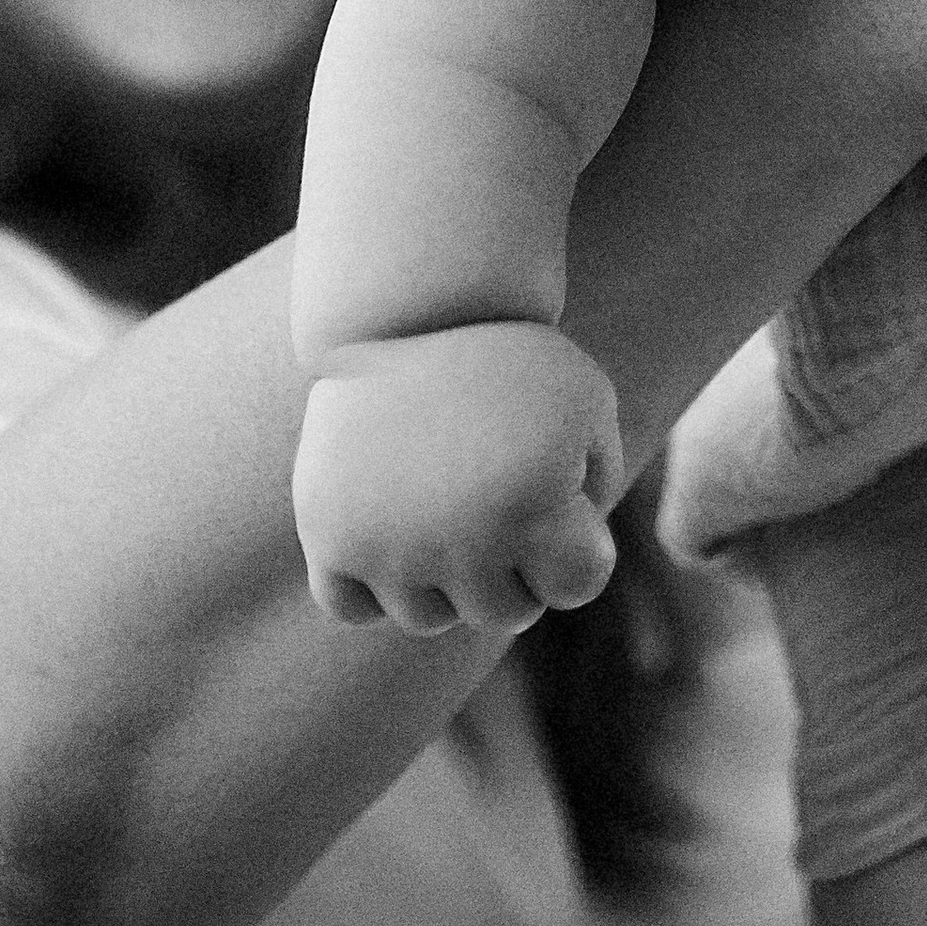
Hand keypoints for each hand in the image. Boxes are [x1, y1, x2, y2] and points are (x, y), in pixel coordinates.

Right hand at [291, 323, 620, 634]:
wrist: (406, 308)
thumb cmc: (508, 356)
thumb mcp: (586, 400)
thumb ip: (598, 484)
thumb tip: (572, 561)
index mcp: (532, 507)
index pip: (578, 587)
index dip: (579, 544)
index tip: (562, 499)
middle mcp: (459, 541)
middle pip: (507, 612)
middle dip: (516, 565)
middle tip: (500, 497)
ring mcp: (387, 546)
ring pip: (427, 617)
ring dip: (444, 578)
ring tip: (444, 505)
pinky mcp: (328, 536)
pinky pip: (351, 607)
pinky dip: (371, 583)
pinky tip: (390, 527)